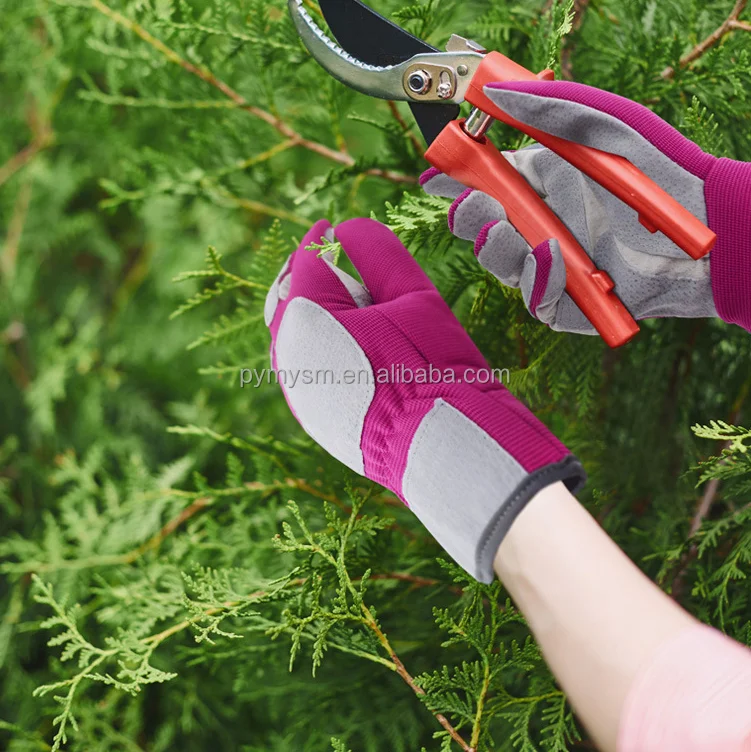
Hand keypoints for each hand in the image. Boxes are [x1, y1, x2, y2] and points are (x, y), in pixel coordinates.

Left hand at [264, 218, 584, 581]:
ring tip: (352, 306)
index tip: (330, 227)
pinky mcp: (307, 414)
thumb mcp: (413, 296)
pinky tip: (349, 345)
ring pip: (290, 332)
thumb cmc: (432, 365)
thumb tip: (349, 225)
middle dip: (309, 275)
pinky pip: (300, 367)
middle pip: (287, 297)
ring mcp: (293, 387)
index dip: (317, 240)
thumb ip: (378, 253)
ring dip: (312, 311)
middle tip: (335, 261)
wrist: (441, 442)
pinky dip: (316, 347)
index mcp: (306, 316)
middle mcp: (287, 352)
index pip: (305, 264)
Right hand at [422, 80, 750, 334]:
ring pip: (500, 264)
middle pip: (480, 226)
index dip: (454, 178)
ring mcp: (551, 264)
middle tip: (480, 208)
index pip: (483, 180)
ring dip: (500, 250)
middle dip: (471, 218)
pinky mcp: (566, 303)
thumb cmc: (662, 170)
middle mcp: (541, 222)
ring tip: (518, 236)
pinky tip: (560, 265)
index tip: (436, 176)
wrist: (708, 232)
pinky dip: (541, 282)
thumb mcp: (605, 126)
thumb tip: (496, 93)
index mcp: (542, 180)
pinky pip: (535, 298)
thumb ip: (550, 108)